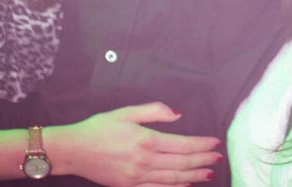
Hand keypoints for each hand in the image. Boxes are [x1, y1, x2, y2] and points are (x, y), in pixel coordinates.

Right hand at [52, 102, 221, 186]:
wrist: (73, 150)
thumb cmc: (98, 128)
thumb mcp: (126, 112)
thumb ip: (154, 111)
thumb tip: (178, 114)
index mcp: (145, 140)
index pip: (183, 144)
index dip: (202, 145)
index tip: (215, 143)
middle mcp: (144, 161)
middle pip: (182, 162)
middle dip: (203, 160)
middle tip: (218, 158)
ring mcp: (137, 177)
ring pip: (173, 178)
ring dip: (194, 176)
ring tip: (208, 172)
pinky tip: (185, 184)